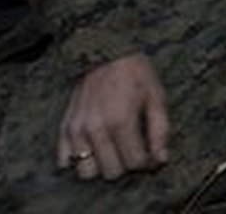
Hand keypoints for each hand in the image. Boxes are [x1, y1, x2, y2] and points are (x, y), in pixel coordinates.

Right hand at [59, 53, 169, 180]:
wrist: (106, 52)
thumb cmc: (136, 74)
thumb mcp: (157, 97)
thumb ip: (160, 131)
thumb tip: (161, 161)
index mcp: (121, 121)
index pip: (134, 163)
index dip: (147, 163)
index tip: (152, 155)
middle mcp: (95, 129)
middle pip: (110, 173)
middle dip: (126, 165)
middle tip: (133, 150)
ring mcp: (76, 130)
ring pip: (86, 173)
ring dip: (101, 167)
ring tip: (113, 151)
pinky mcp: (64, 128)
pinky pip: (64, 161)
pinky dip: (78, 160)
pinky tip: (93, 148)